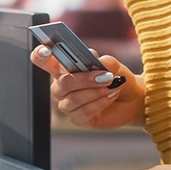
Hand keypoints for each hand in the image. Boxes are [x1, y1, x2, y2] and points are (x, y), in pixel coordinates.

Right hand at [30, 45, 145, 128]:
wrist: (130, 98)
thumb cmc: (115, 76)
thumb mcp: (112, 65)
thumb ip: (103, 61)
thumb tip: (95, 62)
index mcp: (62, 67)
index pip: (42, 59)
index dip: (40, 55)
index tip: (47, 51)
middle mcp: (60, 86)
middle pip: (62, 83)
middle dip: (85, 79)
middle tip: (106, 76)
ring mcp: (67, 103)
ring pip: (74, 99)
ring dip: (96, 92)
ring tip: (112, 86)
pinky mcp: (76, 118)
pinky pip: (83, 112)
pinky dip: (100, 103)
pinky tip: (111, 96)